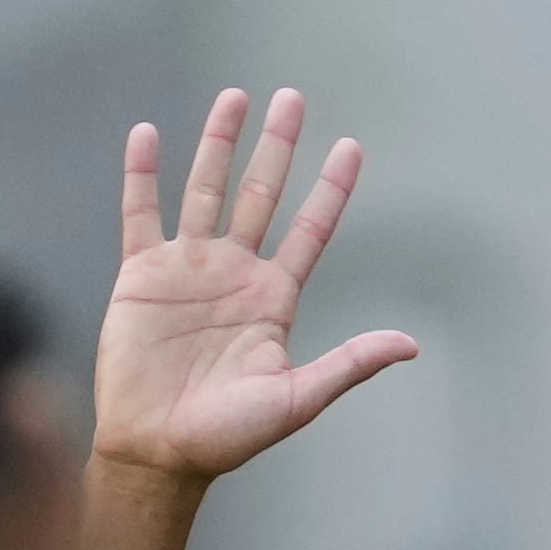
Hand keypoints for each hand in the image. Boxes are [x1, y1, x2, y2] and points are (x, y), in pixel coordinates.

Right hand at [93, 87, 418, 492]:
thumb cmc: (228, 436)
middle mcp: (234, 273)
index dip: (331, 190)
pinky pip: (141, 214)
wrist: (158, 452)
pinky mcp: (141, 274)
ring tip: (235, 97)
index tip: (351, 147)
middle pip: (262, 194)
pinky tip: (148, 134)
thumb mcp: (298, 399)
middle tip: (292, 98)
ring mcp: (187, 269)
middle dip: (278, 147)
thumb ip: (349, 364)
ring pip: (206, 190)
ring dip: (219, 144)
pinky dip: (143, 175)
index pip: (310, 230)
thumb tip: (409, 345)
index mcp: (274, 299)